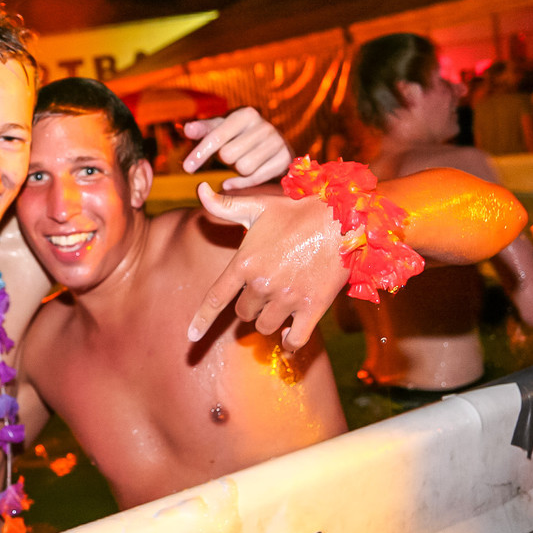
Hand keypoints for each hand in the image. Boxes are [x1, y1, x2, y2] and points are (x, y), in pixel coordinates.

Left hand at [181, 107, 292, 188]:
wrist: (272, 147)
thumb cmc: (238, 137)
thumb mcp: (220, 129)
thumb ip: (203, 129)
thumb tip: (187, 129)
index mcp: (246, 114)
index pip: (217, 136)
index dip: (200, 153)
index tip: (187, 168)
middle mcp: (264, 125)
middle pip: (229, 154)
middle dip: (224, 160)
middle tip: (229, 157)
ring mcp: (277, 142)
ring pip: (243, 167)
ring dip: (236, 170)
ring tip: (240, 163)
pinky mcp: (284, 159)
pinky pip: (256, 178)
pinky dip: (242, 182)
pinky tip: (237, 180)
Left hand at [187, 183, 348, 350]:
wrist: (341, 219)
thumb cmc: (297, 213)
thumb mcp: (257, 206)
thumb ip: (224, 206)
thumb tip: (199, 189)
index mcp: (244, 263)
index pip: (215, 299)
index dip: (201, 320)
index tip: (191, 337)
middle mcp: (262, 284)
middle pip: (244, 313)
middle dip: (251, 306)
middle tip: (267, 290)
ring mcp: (287, 298)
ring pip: (266, 327)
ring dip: (269, 320)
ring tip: (280, 303)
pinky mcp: (312, 307)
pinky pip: (295, 339)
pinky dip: (290, 343)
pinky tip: (289, 337)